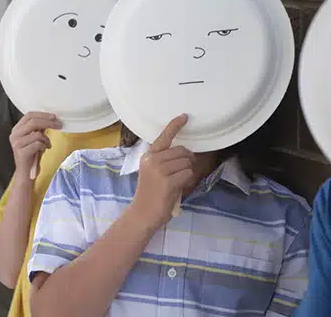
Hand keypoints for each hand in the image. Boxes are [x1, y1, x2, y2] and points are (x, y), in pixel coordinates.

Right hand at [10, 112, 61, 178]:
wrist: (26, 173)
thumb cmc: (32, 154)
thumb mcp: (35, 138)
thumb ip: (38, 128)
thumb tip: (50, 118)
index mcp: (16, 129)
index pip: (29, 115)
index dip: (42, 114)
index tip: (54, 116)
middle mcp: (14, 135)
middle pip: (33, 122)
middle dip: (48, 122)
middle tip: (59, 124)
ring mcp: (16, 144)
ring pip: (37, 134)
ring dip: (46, 139)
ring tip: (48, 144)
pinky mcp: (21, 153)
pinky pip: (38, 144)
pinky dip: (44, 146)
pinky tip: (44, 149)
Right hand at [130, 114, 193, 228]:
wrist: (142, 213)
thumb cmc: (150, 193)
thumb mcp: (153, 172)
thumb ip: (164, 161)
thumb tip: (185, 154)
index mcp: (148, 156)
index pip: (164, 137)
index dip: (175, 125)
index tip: (184, 116)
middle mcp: (152, 160)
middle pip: (182, 151)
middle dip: (187, 160)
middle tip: (182, 172)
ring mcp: (159, 170)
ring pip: (186, 163)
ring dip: (187, 172)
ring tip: (177, 181)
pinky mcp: (167, 181)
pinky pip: (187, 174)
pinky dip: (187, 180)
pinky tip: (177, 187)